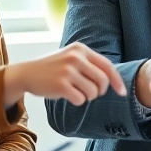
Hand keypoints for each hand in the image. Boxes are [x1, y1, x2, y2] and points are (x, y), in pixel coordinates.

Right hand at [4, 43, 125, 105]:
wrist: (27, 73)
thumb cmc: (52, 68)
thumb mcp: (71, 57)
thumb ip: (89, 64)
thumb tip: (113, 80)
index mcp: (80, 49)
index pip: (107, 65)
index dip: (117, 81)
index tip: (122, 92)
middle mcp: (75, 57)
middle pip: (103, 81)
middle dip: (99, 91)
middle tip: (89, 92)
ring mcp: (68, 70)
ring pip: (93, 92)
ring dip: (87, 97)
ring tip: (76, 92)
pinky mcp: (61, 84)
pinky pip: (81, 99)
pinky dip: (77, 101)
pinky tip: (67, 96)